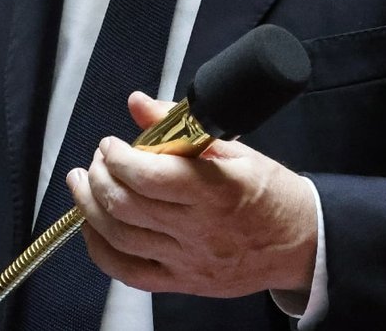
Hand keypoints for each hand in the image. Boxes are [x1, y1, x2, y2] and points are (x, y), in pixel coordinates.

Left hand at [68, 92, 317, 298]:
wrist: (301, 244)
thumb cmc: (270, 194)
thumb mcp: (234, 147)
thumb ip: (180, 125)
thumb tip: (140, 104)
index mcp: (215, 191)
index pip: (149, 175)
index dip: (118, 156)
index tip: (111, 144)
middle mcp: (200, 230)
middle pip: (126, 206)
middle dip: (98, 177)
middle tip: (98, 160)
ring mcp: (189, 261)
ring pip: (119, 239)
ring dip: (89, 207)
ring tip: (84, 184)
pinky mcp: (183, 282)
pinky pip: (129, 273)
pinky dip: (101, 249)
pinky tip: (92, 226)